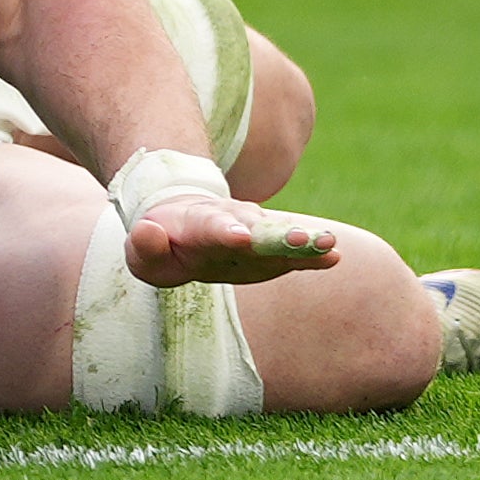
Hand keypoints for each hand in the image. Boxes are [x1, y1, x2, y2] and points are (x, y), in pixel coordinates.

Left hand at [126, 193, 337, 289]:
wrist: (187, 222)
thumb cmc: (162, 243)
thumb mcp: (144, 251)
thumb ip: (144, 247)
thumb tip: (147, 232)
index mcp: (200, 224)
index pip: (213, 228)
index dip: (227, 232)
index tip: (241, 237)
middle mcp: (235, 222)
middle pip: (258, 228)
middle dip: (279, 234)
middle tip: (302, 238)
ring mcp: (258, 234)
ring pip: (282, 234)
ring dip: (304, 239)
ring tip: (329, 243)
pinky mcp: (273, 250)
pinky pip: (296, 251)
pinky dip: (313, 254)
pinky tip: (335, 256)